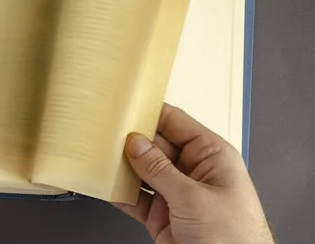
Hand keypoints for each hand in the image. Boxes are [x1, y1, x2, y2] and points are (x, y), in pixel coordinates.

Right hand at [113, 104, 273, 243]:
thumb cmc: (236, 239)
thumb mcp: (193, 198)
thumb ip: (160, 169)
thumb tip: (136, 144)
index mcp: (210, 156)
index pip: (175, 123)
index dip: (151, 113)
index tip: (127, 106)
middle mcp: (192, 172)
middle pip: (154, 146)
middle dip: (131, 142)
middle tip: (106, 136)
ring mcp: (176, 195)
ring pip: (142, 172)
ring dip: (123, 168)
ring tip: (102, 158)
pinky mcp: (163, 216)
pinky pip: (136, 198)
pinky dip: (121, 194)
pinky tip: (108, 186)